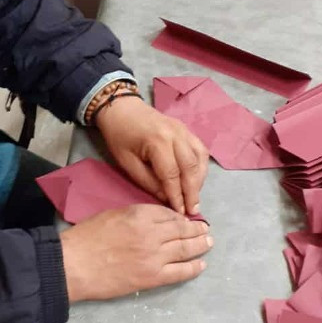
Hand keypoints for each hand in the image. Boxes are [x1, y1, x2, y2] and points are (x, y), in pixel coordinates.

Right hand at [60, 205, 211, 301]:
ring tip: (208, 244)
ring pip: (186, 249)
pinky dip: (193, 268)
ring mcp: (155, 256)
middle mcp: (153, 233)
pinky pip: (180, 272)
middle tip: (205, 230)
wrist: (74, 265)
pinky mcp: (153, 277)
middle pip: (182, 230)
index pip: (169, 213)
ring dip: (200, 246)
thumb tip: (156, 220)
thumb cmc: (86, 237)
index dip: (181, 217)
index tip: (187, 219)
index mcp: (140, 214)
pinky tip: (201, 265)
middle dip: (196, 229)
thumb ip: (137, 214)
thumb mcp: (112, 214)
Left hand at [95, 98, 208, 215]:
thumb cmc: (120, 136)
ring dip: (199, 180)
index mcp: (158, 141)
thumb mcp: (127, 163)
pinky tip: (196, 180)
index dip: (177, 196)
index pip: (172, 175)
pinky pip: (200, 150)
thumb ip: (148, 181)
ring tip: (194, 198)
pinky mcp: (187, 130)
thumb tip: (167, 198)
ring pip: (200, 159)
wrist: (122, 108)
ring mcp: (184, 130)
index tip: (180, 213)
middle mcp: (176, 134)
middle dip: (192, 192)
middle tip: (193, 211)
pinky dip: (201, 167)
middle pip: (190, 167)